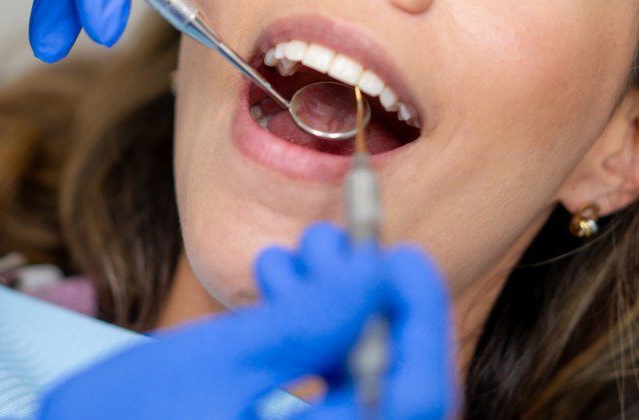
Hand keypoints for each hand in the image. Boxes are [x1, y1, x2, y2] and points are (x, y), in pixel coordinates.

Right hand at [39, 223, 454, 418]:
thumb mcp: (217, 361)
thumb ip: (310, 318)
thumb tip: (385, 270)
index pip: (420, 393)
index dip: (421, 315)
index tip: (400, 251)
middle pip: (392, 387)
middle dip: (363, 302)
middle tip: (327, 241)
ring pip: (355, 387)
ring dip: (329, 314)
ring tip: (284, 258)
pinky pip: (321, 398)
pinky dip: (304, 343)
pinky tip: (268, 291)